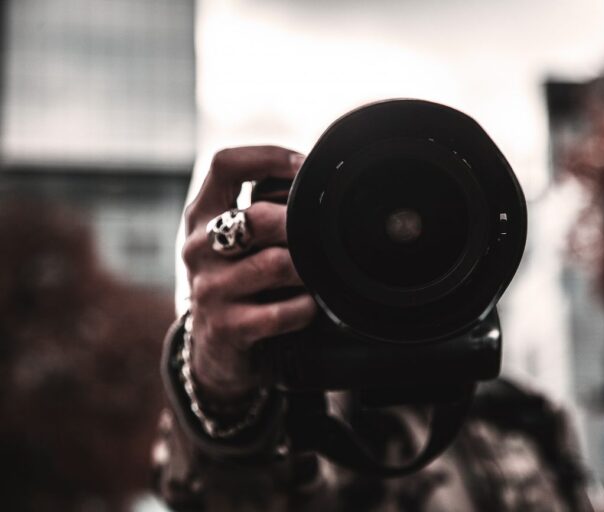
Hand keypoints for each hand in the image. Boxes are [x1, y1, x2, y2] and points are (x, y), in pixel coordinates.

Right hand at [182, 146, 316, 404]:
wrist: (215, 349)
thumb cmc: (240, 280)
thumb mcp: (239, 241)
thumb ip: (265, 209)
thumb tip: (317, 179)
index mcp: (202, 214)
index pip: (225, 165)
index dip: (268, 157)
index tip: (304, 166)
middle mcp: (199, 246)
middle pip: (256, 217)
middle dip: (298, 226)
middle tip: (321, 236)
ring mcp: (209, 288)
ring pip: (275, 264)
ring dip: (308, 270)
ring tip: (318, 274)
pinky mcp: (225, 327)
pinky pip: (279, 312)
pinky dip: (304, 309)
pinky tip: (308, 307)